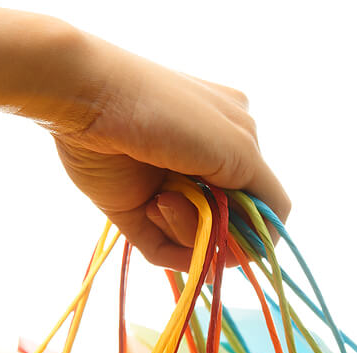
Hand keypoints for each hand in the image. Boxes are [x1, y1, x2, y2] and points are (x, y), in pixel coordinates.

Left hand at [49, 37, 288, 270]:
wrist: (88, 98)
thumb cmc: (169, 112)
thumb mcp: (240, 147)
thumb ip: (267, 195)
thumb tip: (268, 243)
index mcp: (238, 140)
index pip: (263, 203)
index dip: (256, 226)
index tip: (243, 230)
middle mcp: (206, 166)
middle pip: (231, 227)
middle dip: (218, 224)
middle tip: (197, 202)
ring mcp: (170, 189)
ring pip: (198, 241)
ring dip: (186, 226)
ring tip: (162, 198)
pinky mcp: (135, 210)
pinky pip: (163, 250)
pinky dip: (166, 240)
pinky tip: (153, 205)